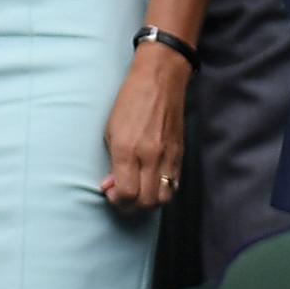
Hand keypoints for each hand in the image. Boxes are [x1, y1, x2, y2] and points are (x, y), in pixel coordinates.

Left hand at [102, 40, 189, 210]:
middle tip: (120, 195)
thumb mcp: (110, 131)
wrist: (159, 82)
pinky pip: (173, 184)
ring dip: (148, 201)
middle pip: (147, 202)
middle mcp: (150, 156)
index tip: (109, 191)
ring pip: (163, 198)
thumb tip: (111, 185)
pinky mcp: (180, 155)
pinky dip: (161, 190)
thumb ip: (112, 161)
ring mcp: (168, 156)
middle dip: (131, 206)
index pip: (127, 193)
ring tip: (136, 191)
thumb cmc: (128, 103)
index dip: (116, 199)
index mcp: (128, 149)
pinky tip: (150, 182)